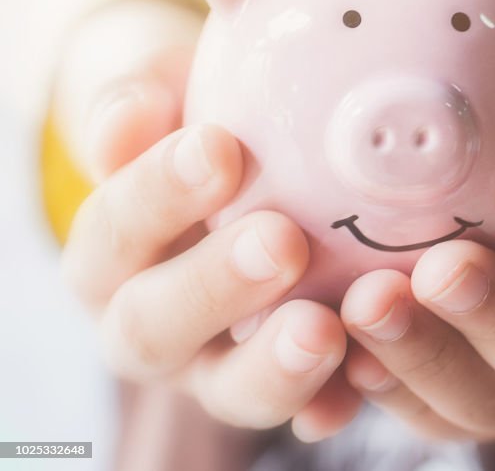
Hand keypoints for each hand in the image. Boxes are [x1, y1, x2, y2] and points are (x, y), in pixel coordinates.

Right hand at [58, 2, 358, 440]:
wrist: (256, 179)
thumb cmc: (214, 130)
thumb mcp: (176, 100)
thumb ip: (146, 100)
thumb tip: (133, 111)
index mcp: (113, 251)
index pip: (114, 228)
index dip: (157, 193)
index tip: (219, 146)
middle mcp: (152, 322)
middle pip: (153, 326)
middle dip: (214, 286)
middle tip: (280, 241)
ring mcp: (218, 366)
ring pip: (230, 388)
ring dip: (274, 366)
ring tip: (323, 329)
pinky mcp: (289, 388)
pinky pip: (308, 410)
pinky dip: (332, 402)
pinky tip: (366, 377)